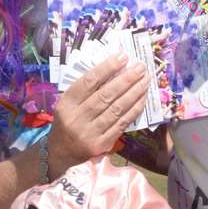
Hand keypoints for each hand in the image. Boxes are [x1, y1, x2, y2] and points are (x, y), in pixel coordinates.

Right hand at [46, 44, 149, 175]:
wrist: (61, 151)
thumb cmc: (68, 120)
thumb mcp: (69, 103)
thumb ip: (86, 89)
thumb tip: (114, 69)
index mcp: (66, 103)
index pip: (89, 82)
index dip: (107, 68)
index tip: (122, 57)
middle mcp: (77, 118)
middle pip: (106, 95)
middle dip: (126, 79)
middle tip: (140, 67)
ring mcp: (90, 132)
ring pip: (116, 109)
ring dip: (134, 93)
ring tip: (145, 80)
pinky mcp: (102, 143)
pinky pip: (122, 123)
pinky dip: (134, 109)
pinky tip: (142, 98)